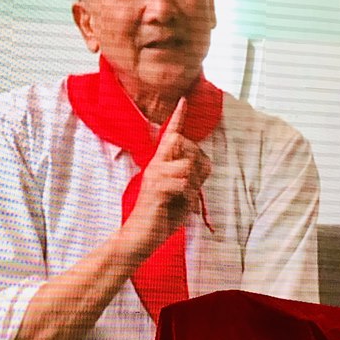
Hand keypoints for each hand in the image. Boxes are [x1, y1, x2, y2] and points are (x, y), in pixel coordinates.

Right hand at [126, 98, 211, 251]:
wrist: (139, 238)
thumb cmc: (159, 217)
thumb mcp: (179, 195)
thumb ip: (189, 178)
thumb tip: (200, 166)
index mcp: (160, 165)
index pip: (170, 136)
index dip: (177, 118)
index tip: (183, 101)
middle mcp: (155, 166)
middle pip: (183, 143)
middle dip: (196, 163)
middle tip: (192, 186)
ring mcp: (154, 176)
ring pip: (188, 167)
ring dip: (193, 188)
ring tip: (181, 201)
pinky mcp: (156, 190)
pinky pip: (184, 184)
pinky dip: (187, 199)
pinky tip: (177, 208)